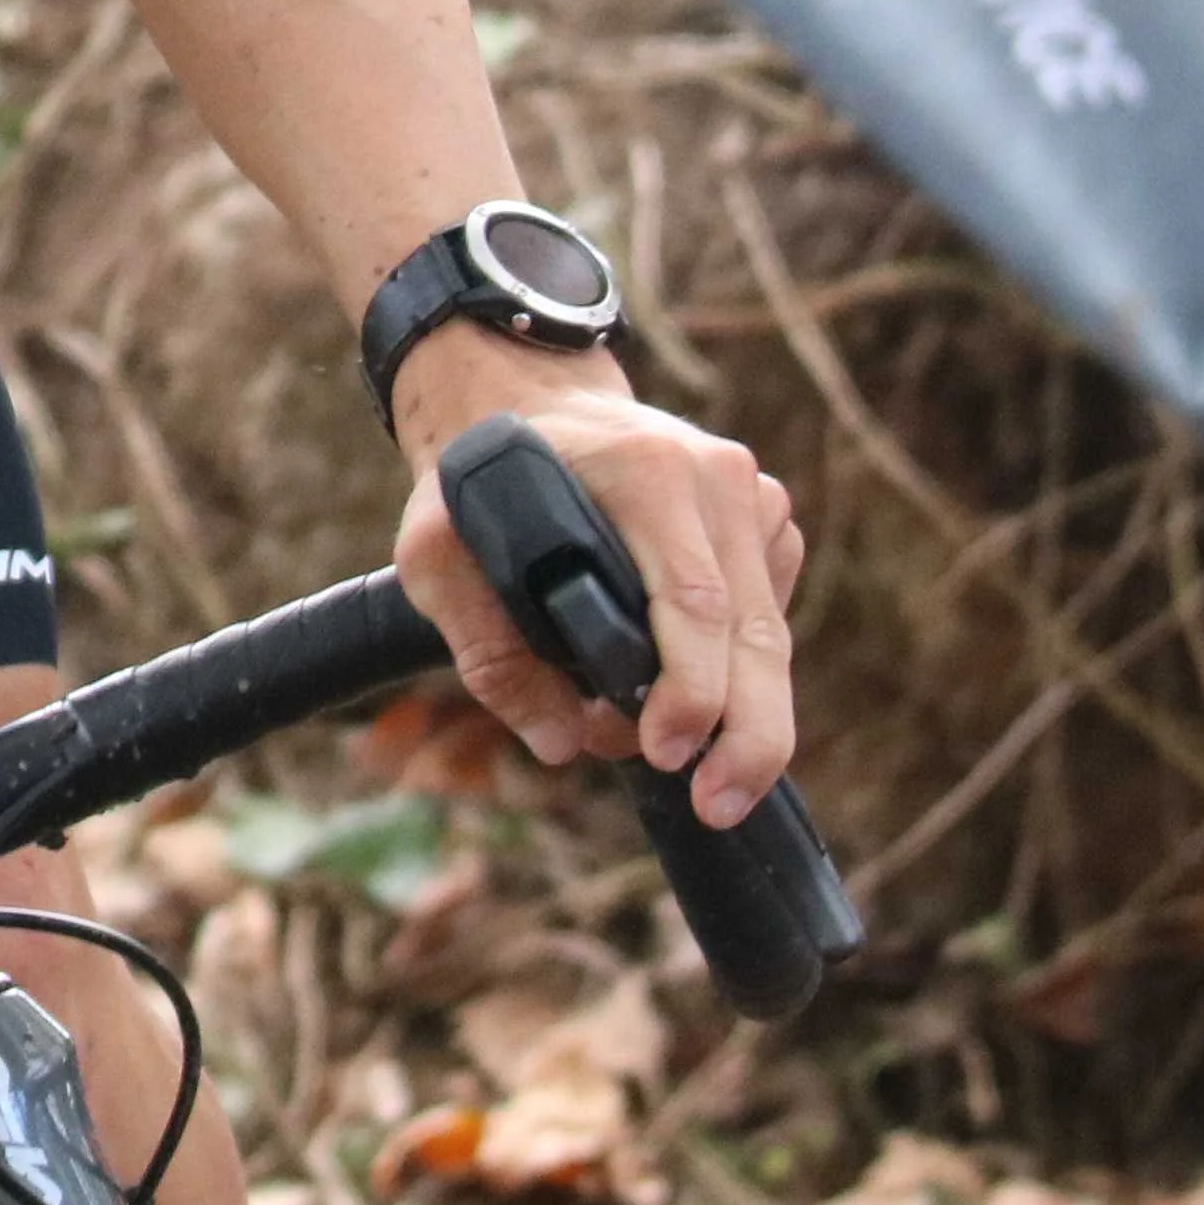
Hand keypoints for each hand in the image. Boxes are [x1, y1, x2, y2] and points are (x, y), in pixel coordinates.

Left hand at [389, 349, 808, 823]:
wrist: (525, 399)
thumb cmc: (474, 482)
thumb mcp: (435, 553)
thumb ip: (487, 650)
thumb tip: (561, 744)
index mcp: (646, 472)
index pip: (694, 602)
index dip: (692, 691)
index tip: (666, 752)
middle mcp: (717, 479)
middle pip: (754, 631)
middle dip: (747, 735)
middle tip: (719, 806)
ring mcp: (752, 496)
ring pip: (768, 633)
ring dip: (736, 714)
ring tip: (679, 763)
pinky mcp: (766, 518)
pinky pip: (765, 615)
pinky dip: (734, 670)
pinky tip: (682, 693)